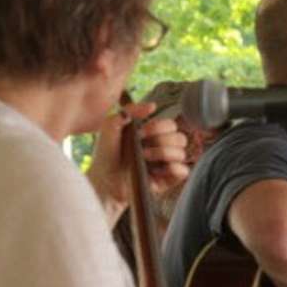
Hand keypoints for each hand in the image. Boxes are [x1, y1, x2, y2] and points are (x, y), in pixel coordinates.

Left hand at [88, 102, 190, 219]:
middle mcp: (162, 149)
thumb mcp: (111, 127)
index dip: (159, 126)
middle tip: (142, 147)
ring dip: (164, 153)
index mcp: (154, 136)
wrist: (103, 180)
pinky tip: (158, 169)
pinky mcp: (167, 181)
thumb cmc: (106, 155)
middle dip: (162, 139)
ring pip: (181, 153)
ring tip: (145, 158)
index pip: (171, 125)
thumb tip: (153, 106)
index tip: (141, 133)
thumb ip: (129, 111)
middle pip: (180, 138)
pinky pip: (184, 172)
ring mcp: (165, 165)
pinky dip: (175, 168)